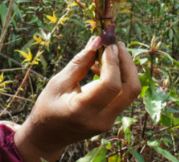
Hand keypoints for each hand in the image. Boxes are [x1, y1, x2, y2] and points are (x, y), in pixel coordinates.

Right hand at [14, 37, 140, 161]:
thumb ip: (79, 63)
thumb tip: (97, 40)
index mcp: (83, 111)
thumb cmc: (48, 107)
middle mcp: (101, 119)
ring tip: (108, 51)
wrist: (48, 136)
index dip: (113, 62)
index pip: (110, 86)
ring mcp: (109, 121)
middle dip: (127, 63)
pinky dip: (119, 76)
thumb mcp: (58, 83)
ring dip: (125, 68)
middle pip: (131, 89)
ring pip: (131, 91)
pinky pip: (123, 94)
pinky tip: (103, 66)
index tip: (108, 44)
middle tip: (116, 44)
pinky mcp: (112, 118)